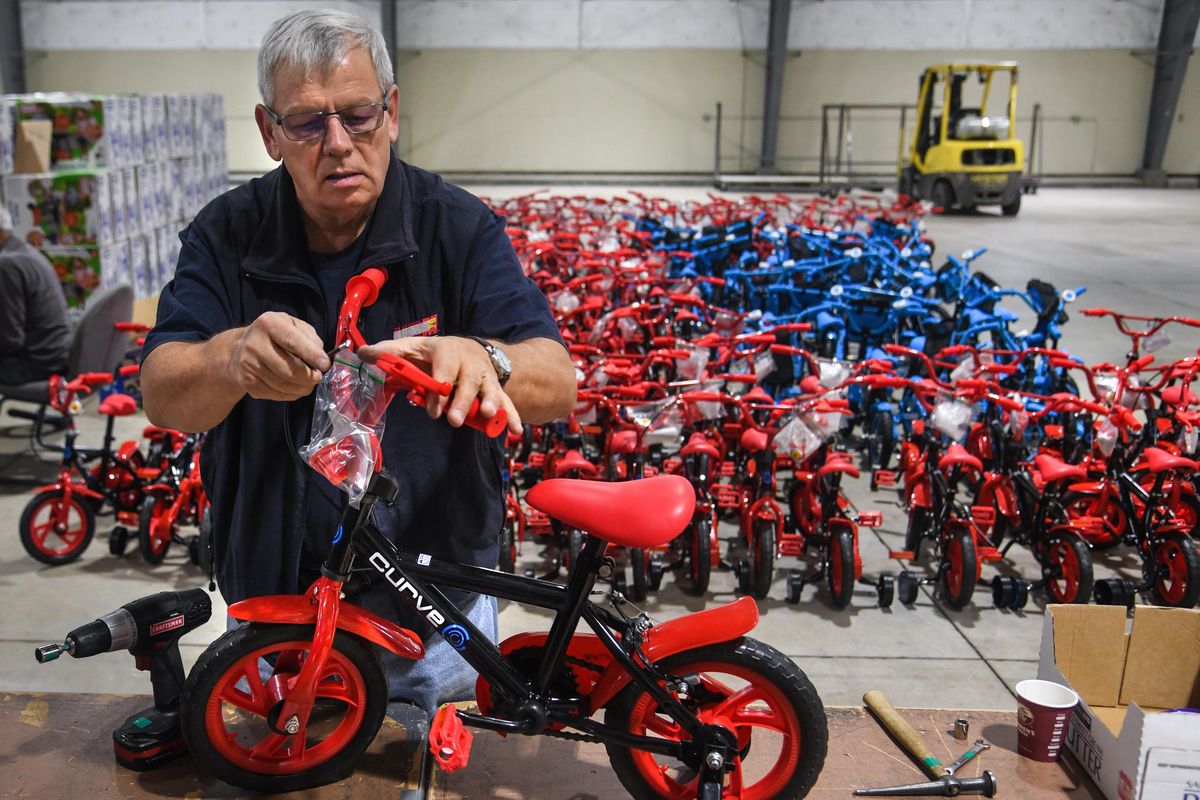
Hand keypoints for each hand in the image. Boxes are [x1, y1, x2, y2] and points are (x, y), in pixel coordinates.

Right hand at [226, 312, 329, 400]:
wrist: (239, 349)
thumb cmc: (273, 336)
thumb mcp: (292, 325)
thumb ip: (310, 337)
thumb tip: (321, 359)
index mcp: (269, 324)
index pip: (292, 341)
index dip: (311, 354)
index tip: (325, 364)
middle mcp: (255, 344)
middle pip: (290, 369)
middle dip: (310, 376)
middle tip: (318, 376)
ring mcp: (249, 365)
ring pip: (285, 385)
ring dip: (303, 387)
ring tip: (308, 382)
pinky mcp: (247, 382)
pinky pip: (276, 394)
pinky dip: (291, 394)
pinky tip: (294, 387)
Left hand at [359, 336, 521, 434]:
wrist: (472, 350)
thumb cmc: (436, 354)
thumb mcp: (412, 348)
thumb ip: (389, 353)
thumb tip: (362, 353)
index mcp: (448, 350)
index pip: (446, 366)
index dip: (441, 384)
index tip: (434, 404)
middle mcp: (470, 362)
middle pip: (469, 380)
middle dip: (462, 400)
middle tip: (454, 420)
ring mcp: (486, 376)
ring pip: (491, 389)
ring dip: (491, 403)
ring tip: (488, 417)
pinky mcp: (497, 390)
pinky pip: (507, 402)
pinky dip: (512, 416)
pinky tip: (514, 430)